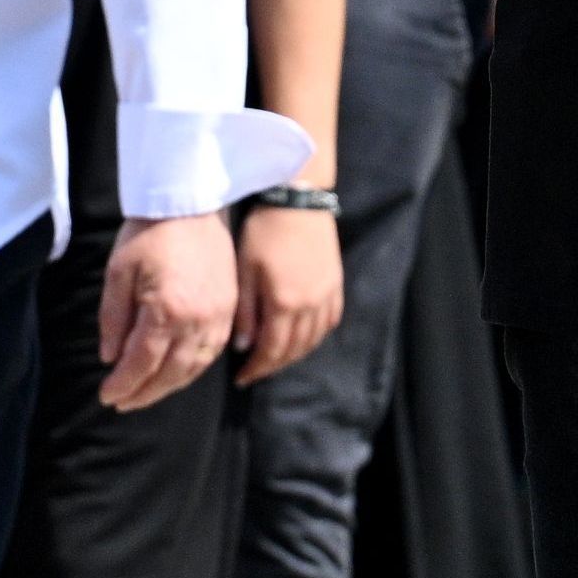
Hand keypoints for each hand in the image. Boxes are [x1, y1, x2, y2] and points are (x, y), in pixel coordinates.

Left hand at [95, 211, 238, 411]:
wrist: (191, 204)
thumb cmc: (149, 233)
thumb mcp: (118, 272)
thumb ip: (113, 319)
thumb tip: (111, 358)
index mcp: (166, 310)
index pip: (142, 362)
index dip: (124, 384)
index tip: (107, 396)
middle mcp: (197, 320)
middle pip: (170, 373)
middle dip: (144, 393)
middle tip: (123, 403)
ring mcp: (219, 317)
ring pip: (194, 368)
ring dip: (168, 387)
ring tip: (146, 395)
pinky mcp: (231, 310)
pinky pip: (213, 352)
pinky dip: (193, 370)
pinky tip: (177, 375)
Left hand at [231, 197, 345, 383]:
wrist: (297, 199)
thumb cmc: (263, 231)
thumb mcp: (245, 269)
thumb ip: (245, 311)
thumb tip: (243, 346)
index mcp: (284, 303)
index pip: (270, 351)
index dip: (256, 369)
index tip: (241, 378)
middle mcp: (310, 306)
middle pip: (293, 350)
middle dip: (272, 366)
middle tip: (255, 373)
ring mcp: (327, 296)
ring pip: (313, 341)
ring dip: (293, 355)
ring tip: (275, 359)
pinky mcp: (336, 285)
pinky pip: (329, 323)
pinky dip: (314, 337)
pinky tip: (302, 339)